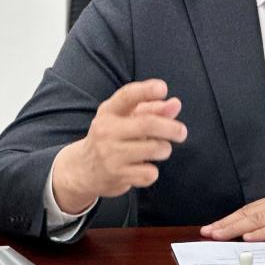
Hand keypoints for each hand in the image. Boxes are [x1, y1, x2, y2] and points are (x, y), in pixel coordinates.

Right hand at [51, 79, 187, 213]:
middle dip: (171, 128)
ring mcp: (110, 154)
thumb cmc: (112, 138)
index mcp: (109, 111)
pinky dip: (152, 171)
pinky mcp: (117, 176)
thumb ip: (152, 109)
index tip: (163, 88)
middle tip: (182, 132)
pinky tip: (142, 168)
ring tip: (159, 150)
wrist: (83, 170)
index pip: (127, 96)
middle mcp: (106, 131)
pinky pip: (150, 173)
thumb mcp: (126, 119)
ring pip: (154, 149)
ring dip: (164, 149)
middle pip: (147, 124)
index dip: (146, 90)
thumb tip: (175, 104)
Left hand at [200, 174, 264, 240]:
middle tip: (206, 232)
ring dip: (236, 228)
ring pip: (259, 219)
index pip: (253, 208)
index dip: (231, 218)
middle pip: (250, 213)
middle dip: (226, 223)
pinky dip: (262, 233)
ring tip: (217, 235)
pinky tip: (249, 238)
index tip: (214, 226)